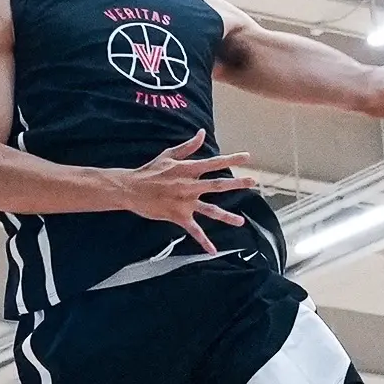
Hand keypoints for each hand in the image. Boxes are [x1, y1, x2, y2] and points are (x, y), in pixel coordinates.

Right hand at [113, 131, 256, 253]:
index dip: (231, 159)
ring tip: (241, 221)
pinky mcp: (179, 216)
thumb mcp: (168, 155)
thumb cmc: (149, 171)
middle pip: (218, 185)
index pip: (214, 163)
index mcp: (188, 169)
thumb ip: (188, 147)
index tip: (247, 157)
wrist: (131, 188)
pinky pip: (194, 231)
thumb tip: (202, 133)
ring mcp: (185, 202)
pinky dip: (204, 242)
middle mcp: (190, 185)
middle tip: (253, 182)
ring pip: (210, 210)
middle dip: (237, 184)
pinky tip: (213, 250)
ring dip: (227, 216)